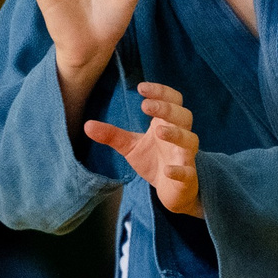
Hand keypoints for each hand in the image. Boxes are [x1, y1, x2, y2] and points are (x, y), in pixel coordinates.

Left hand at [86, 82, 201, 217]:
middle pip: (184, 115)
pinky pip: (187, 171)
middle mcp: (180, 136)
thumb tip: (87, 125)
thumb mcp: (130, 146)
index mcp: (167, 123)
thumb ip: (112, 135)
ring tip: (158, 131)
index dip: (160, 91)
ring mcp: (185, 156)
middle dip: (167, 109)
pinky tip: (167, 170)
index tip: (141, 88)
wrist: (171, 190)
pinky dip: (179, 170)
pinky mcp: (187, 177)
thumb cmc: (153, 161)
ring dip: (176, 134)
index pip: (172, 100)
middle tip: (146, 106)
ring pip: (190, 140)